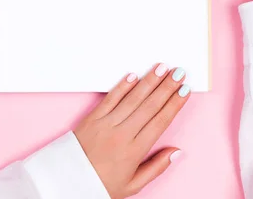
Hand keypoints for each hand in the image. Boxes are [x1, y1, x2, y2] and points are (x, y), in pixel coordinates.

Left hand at [74, 64, 189, 197]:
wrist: (67, 182)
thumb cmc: (100, 184)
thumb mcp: (133, 185)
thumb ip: (156, 167)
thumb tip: (176, 152)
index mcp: (134, 151)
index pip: (160, 121)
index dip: (174, 104)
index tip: (185, 91)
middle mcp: (122, 135)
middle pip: (149, 106)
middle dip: (167, 87)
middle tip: (179, 73)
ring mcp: (106, 124)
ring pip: (132, 98)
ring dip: (149, 81)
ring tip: (162, 68)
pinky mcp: (92, 118)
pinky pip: (110, 98)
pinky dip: (122, 86)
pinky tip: (134, 75)